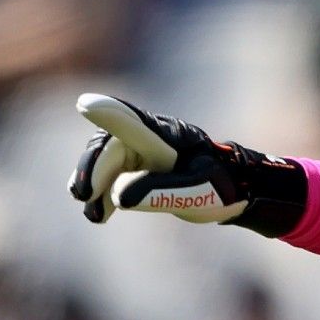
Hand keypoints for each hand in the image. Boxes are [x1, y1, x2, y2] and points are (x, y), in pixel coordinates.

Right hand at [68, 93, 306, 235]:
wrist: (237, 190)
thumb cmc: (223, 186)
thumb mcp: (199, 191)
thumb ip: (160, 191)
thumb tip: (119, 197)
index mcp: (166, 136)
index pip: (132, 122)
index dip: (108, 113)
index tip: (85, 104)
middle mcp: (149, 137)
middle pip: (108, 145)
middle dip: (91, 169)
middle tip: (83, 195)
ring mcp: (141, 151)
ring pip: (104, 161)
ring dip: (92, 184)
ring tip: (93, 215)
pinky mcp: (137, 168)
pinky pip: (111, 176)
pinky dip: (102, 194)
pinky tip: (98, 214)